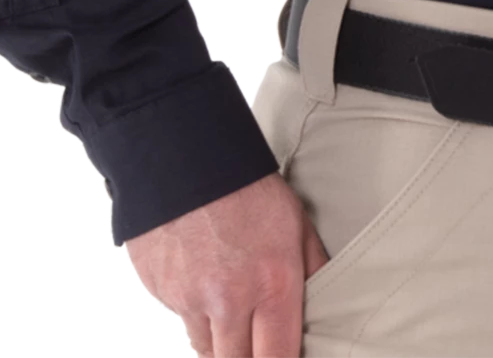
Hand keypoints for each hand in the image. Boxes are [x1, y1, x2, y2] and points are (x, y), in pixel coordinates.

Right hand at [124, 172, 331, 357]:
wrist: (186, 155)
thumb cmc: (250, 188)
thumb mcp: (297, 222)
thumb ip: (315, 269)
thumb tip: (330, 304)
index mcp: (273, 283)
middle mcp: (230, 300)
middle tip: (259, 346)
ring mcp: (191, 300)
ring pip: (208, 352)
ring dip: (223, 346)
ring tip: (236, 317)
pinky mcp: (162, 292)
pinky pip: (183, 322)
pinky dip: (197, 317)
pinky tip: (206, 286)